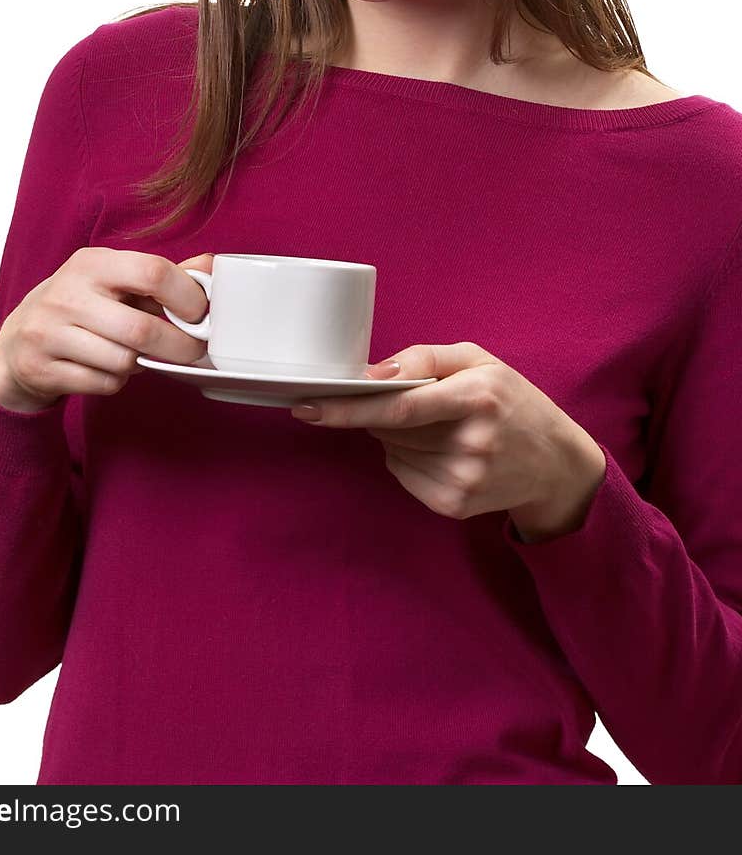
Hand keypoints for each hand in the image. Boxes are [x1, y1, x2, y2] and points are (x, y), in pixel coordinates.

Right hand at [0, 249, 214, 413]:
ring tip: (135, 353)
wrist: (18, 340)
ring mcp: (49, 332)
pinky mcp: (41, 368)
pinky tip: (108, 367)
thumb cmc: (82, 305)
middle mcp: (67, 294)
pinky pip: (103, 384)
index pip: (153, 271)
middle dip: (178, 345)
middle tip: (192, 350)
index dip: (187, 297)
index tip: (199, 314)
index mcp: (92, 263)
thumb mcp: (115, 280)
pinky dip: (117, 381)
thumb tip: (211, 266)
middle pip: (142, 329)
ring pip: (124, 361)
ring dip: (142, 364)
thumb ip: (164, 275)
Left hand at [289, 342, 605, 541]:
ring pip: (392, 451)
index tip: (308, 406)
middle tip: (419, 403)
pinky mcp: (455, 505)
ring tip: (441, 428)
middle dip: (383, 412)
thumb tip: (372, 374)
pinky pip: (403, 475)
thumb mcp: (479, 361)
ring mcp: (464, 479)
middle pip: (390, 428)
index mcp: (478, 397)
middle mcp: (472, 443)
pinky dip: (408, 459)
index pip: (401, 407)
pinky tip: (442, 451)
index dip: (350, 408)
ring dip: (398, 436)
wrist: (556, 463)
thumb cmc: (512, 401)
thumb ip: (423, 358)